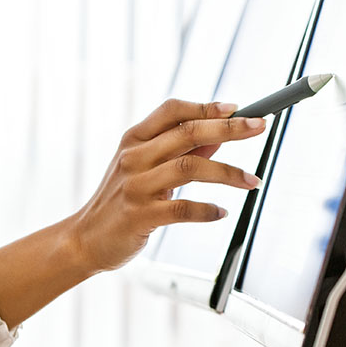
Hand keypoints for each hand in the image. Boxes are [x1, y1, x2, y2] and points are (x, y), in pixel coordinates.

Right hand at [68, 99, 264, 273]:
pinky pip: (182, 209)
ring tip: (253, 180)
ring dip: (228, 172)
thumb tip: (219, 137)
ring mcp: (136, 186)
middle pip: (188, 133)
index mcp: (133, 140)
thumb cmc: (119, 202)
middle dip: (229, 129)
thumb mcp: (143, 170)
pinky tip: (221, 212)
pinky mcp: (140, 216)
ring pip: (190, 167)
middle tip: (259, 127)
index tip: (237, 108)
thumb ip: (178, 152)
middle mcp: (133, 158)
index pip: (172, 111)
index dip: (206, 107)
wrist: (85, 239)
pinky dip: (207, 210)